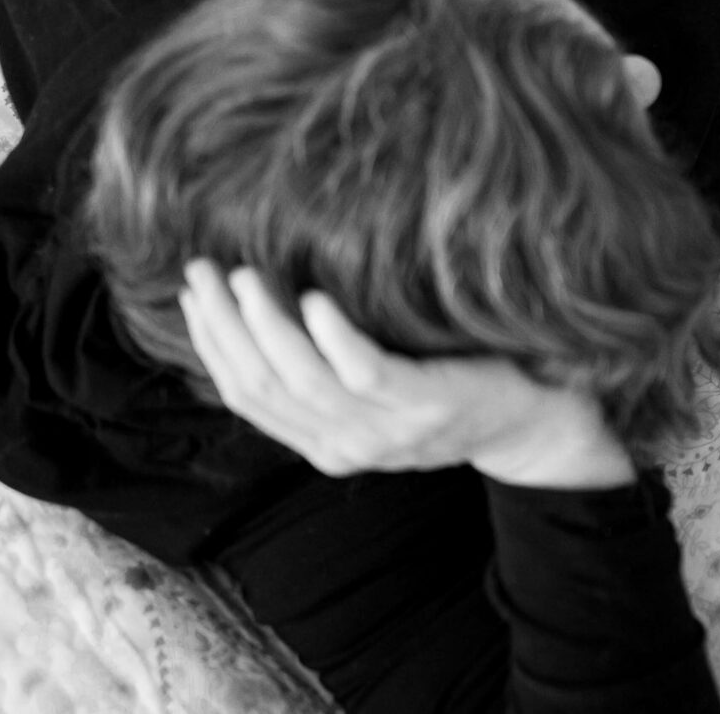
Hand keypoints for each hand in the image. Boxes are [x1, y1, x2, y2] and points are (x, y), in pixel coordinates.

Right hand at [179, 262, 632, 488]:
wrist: (529, 420)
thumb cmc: (447, 387)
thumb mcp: (374, 392)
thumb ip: (323, 373)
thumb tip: (262, 315)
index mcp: (324, 445)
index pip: (246, 397)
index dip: (211, 345)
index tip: (190, 295)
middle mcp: (345, 445)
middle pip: (262, 385)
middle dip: (224, 327)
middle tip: (202, 273)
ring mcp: (384, 430)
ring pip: (302, 380)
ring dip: (265, 326)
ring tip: (246, 277)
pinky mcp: (424, 404)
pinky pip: (364, 372)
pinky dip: (333, 337)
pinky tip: (314, 300)